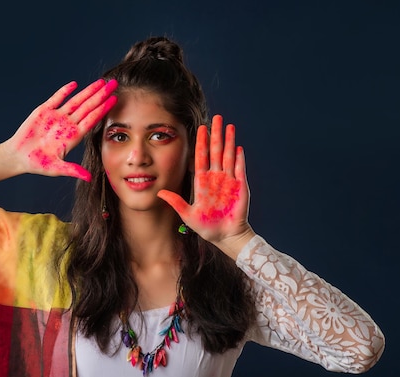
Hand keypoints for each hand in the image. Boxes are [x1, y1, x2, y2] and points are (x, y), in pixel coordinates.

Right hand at [10, 79, 117, 180]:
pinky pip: (56, 98)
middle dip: (100, 95)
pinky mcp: (44, 111)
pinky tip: (75, 85)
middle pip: (88, 107)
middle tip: (113, 84)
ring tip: (100, 82)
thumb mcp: (56, 169)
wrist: (19, 156)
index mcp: (73, 136)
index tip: (114, 100)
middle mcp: (68, 124)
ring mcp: (57, 116)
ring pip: (76, 101)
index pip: (92, 120)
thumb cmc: (38, 164)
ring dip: (87, 91)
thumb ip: (72, 171)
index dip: (103, 110)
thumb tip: (89, 178)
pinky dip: (64, 91)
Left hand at [157, 115, 254, 255]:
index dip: (201, 142)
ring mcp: (229, 181)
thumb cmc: (207, 227)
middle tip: (216, 117)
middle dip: (216, 134)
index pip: (201, 157)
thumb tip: (159, 192)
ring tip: (229, 126)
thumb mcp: (187, 214)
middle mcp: (216, 178)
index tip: (201, 128)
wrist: (226, 236)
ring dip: (228, 141)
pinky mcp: (241, 187)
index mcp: (203, 182)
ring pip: (228, 156)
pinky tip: (237, 147)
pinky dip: (239, 159)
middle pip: (216, 151)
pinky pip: (240, 169)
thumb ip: (175, 201)